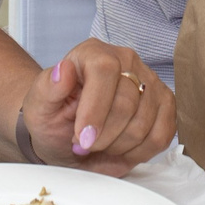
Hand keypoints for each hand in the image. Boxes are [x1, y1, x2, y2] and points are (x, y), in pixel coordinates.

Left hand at [20, 39, 175, 175]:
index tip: (82, 137)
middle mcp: (126, 61)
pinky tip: (120, 148)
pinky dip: (139, 152)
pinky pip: (162, 135)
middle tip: (83, 144)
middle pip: (128, 103)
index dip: (95, 109)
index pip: (105, 70)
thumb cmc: (53, 116)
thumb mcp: (39, 105)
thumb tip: (63, 70)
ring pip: (145, 123)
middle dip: (104, 136)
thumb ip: (48, 88)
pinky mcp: (165, 105)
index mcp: (94, 53)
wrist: (65, 133)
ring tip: (100, 145)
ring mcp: (150, 82)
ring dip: (118, 146)